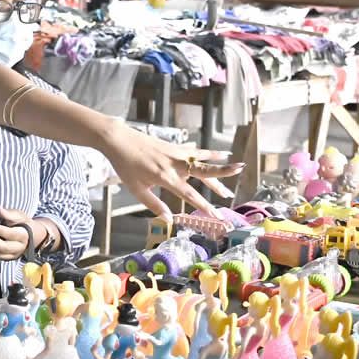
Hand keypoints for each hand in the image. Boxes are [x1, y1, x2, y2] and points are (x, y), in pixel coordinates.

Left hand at [0, 207, 52, 260]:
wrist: (30, 233)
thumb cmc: (23, 222)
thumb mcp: (18, 215)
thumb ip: (9, 214)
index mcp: (24, 235)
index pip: (11, 234)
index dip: (0, 230)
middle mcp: (20, 247)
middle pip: (5, 247)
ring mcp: (14, 254)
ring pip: (0, 253)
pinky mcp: (9, 257)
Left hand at [98, 125, 241, 221]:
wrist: (118, 139)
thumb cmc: (125, 166)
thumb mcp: (136, 189)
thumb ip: (154, 205)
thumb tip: (169, 219)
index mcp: (165, 177)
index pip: (190, 195)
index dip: (205, 206)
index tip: (217, 215)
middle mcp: (174, 165)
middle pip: (204, 171)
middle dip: (223, 175)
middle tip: (239, 175)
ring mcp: (175, 154)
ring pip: (203, 161)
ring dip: (219, 165)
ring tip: (236, 168)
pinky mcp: (173, 146)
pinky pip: (194, 151)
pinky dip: (208, 152)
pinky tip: (219, 153)